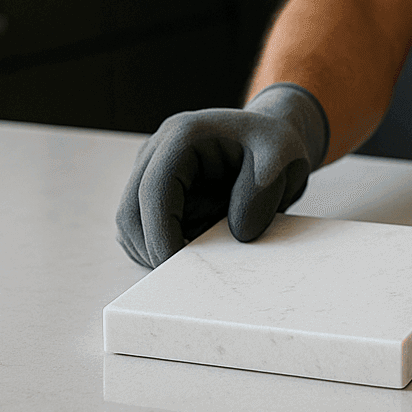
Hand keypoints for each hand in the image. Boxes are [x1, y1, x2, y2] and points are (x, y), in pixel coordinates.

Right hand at [115, 83, 330, 268]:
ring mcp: (151, 171)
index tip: (179, 266)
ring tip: (200, 254)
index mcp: (183, 135)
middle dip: (152, 249)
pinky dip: (160, 246)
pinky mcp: (154, 191)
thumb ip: (262, 192)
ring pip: (131, 225)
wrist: (272, 140)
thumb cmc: (275, 143)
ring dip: (155, 249)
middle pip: (130, 211)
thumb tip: (240, 233)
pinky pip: (143, 228)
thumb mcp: (282, 157)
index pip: (154, 190)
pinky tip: (194, 247)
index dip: (161, 234)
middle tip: (186, 275)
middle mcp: (157, 150)